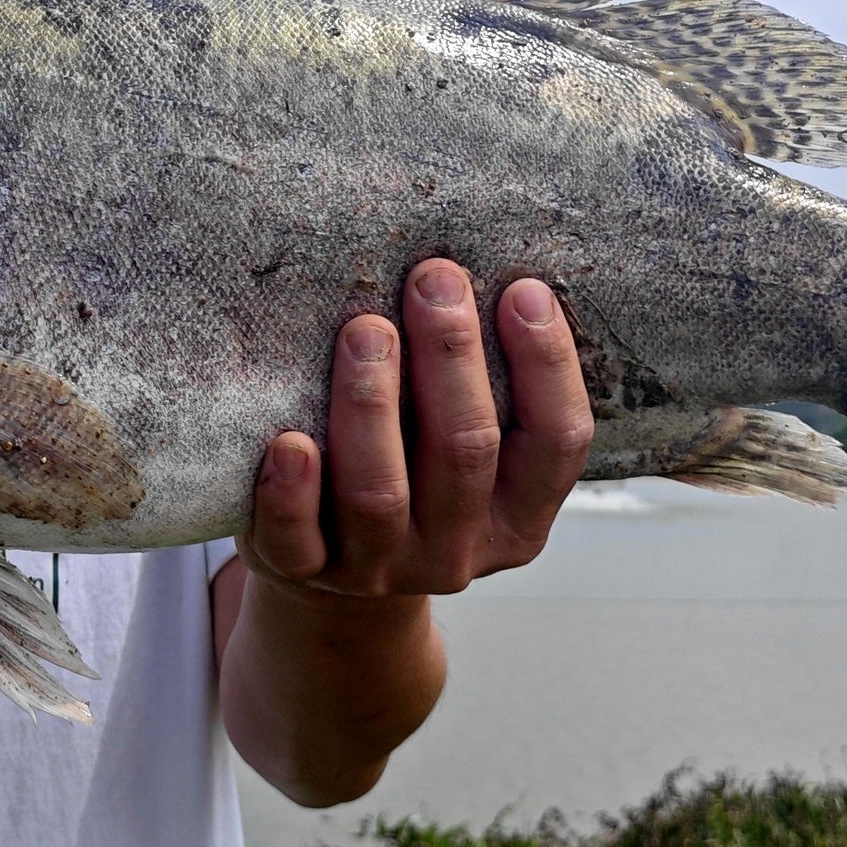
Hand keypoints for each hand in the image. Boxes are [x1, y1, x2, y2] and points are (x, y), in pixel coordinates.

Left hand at [240, 264, 593, 599]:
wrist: (332, 572)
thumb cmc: (408, 472)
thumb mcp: (458, 444)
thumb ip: (481, 386)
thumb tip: (479, 273)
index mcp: (518, 516)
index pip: (558, 441)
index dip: (547, 365)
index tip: (521, 289)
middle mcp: (457, 549)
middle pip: (466, 451)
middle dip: (450, 357)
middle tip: (432, 280)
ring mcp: (380, 567)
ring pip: (381, 492)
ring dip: (372, 404)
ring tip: (364, 330)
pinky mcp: (308, 573)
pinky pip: (299, 541)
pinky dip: (292, 493)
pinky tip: (289, 443)